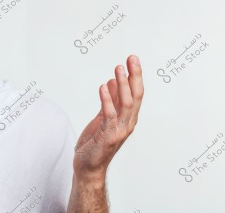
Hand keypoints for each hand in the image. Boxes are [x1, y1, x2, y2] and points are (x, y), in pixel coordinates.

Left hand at [73, 54, 143, 179]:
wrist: (88, 166)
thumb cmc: (95, 143)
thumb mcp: (102, 117)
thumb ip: (109, 101)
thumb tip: (111, 81)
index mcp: (128, 118)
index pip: (136, 94)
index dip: (135, 76)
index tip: (133, 59)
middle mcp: (127, 123)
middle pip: (136, 96)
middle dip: (134, 76)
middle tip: (131, 58)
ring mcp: (119, 130)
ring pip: (126, 104)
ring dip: (122, 85)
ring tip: (118, 69)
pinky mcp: (107, 135)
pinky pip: (109, 114)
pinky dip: (107, 100)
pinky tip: (103, 86)